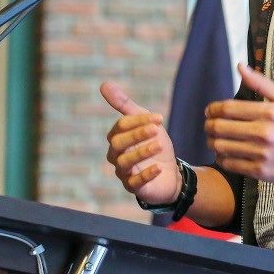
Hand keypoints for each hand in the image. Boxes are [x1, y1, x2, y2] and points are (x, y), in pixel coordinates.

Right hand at [101, 82, 180, 204]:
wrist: (170, 172)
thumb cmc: (153, 144)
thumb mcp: (144, 122)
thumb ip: (124, 105)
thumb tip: (103, 84)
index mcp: (116, 138)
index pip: (121, 126)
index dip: (138, 120)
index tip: (159, 118)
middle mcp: (116, 156)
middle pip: (119, 143)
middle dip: (137, 135)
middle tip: (155, 130)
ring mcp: (124, 173)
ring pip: (125, 163)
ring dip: (142, 152)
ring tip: (159, 146)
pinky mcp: (134, 188)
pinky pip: (135, 184)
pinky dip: (146, 175)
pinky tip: (158, 167)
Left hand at [204, 64, 273, 186]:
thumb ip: (261, 83)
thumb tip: (240, 65)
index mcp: (269, 112)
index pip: (227, 108)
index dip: (212, 109)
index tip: (209, 111)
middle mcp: (264, 133)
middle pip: (220, 128)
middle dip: (208, 125)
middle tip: (208, 125)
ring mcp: (262, 154)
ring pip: (222, 147)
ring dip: (212, 142)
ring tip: (214, 140)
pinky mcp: (262, 172)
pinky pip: (231, 165)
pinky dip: (221, 159)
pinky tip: (224, 154)